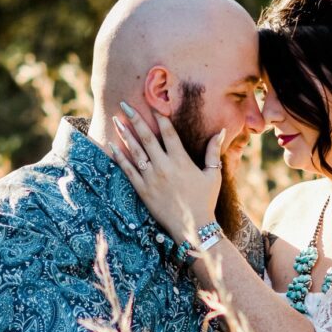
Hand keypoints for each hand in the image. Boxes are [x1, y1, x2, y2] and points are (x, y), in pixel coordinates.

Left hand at [107, 107, 224, 242]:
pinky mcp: (143, 190)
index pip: (169, 133)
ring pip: (135, 151)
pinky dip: (119, 158)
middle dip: (135, 118)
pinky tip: (112, 147)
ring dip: (124, 134)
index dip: (160, 117)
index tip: (152, 104)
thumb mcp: (213, 174)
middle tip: (124, 104)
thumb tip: (220, 131)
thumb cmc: (205, 200)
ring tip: (116, 120)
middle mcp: (164, 166)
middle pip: (147, 137)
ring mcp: (152, 178)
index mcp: (182, 160)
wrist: (193, 227)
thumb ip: (213, 151)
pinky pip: (128, 171)